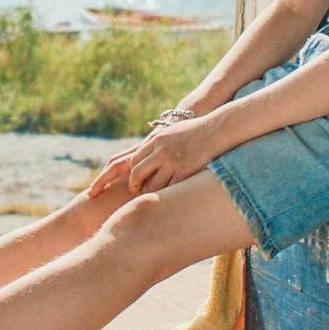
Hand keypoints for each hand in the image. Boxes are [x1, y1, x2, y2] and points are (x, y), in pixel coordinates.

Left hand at [87, 116, 220, 197]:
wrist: (216, 128)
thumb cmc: (193, 131)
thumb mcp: (170, 133)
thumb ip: (155, 144)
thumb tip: (143, 155)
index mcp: (154, 141)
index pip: (130, 161)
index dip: (120, 176)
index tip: (111, 188)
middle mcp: (159, 150)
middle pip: (136, 172)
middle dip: (133, 185)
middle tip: (133, 194)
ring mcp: (172, 160)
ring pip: (151, 184)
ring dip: (148, 193)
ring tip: (150, 199)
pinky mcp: (185, 169)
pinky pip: (169, 188)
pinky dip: (165, 195)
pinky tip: (165, 200)